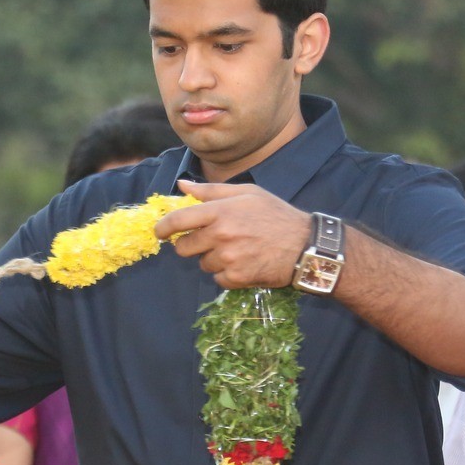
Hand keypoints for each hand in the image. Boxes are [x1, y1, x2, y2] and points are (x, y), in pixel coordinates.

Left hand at [155, 180, 313, 289]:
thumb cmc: (275, 215)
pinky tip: (244, 263)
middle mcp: (221, 235)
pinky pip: (217, 278)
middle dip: (190, 245)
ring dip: (212, 259)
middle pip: (183, 248)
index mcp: (220, 211)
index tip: (160, 232)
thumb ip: (211, 190)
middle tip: (209, 241)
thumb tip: (182, 185)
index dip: (162, 228)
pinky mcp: (236, 277)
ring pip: (202, 264)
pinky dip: (226, 274)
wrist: (305, 246)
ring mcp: (228, 258)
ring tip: (236, 250)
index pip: (177, 220)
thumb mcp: (247, 193)